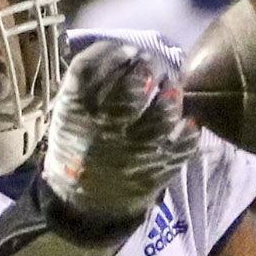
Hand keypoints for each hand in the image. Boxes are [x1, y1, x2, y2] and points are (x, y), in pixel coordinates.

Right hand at [41, 33, 197, 228]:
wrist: (83, 205)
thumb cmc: (78, 149)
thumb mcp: (66, 117)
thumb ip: (85, 87)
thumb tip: (121, 52)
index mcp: (74, 112)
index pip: (90, 68)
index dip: (113, 52)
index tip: (126, 50)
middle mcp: (104, 128)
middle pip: (133, 84)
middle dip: (147, 66)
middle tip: (151, 65)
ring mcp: (134, 149)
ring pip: (163, 110)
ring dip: (172, 92)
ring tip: (170, 88)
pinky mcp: (158, 167)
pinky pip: (183, 141)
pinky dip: (189, 127)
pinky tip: (185, 121)